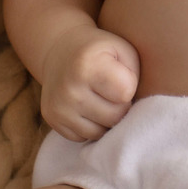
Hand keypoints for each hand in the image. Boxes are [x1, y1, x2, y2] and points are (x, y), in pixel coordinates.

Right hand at [39, 23, 140, 141]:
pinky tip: (86, 106)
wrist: (60, 51)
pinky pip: (84, 137)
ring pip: (101, 132)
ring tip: (99, 98)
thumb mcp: (122, 51)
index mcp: (88, 65)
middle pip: (115, 116)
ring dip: (106, 119)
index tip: (119, 74)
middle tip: (110, 89)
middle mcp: (70, 88)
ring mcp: (59, 107)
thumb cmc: (100, 52)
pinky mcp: (53, 119)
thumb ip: (134, 76)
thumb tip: (132, 116)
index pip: (125, 93)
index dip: (128, 85)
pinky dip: (91, 125)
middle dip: (119, 105)